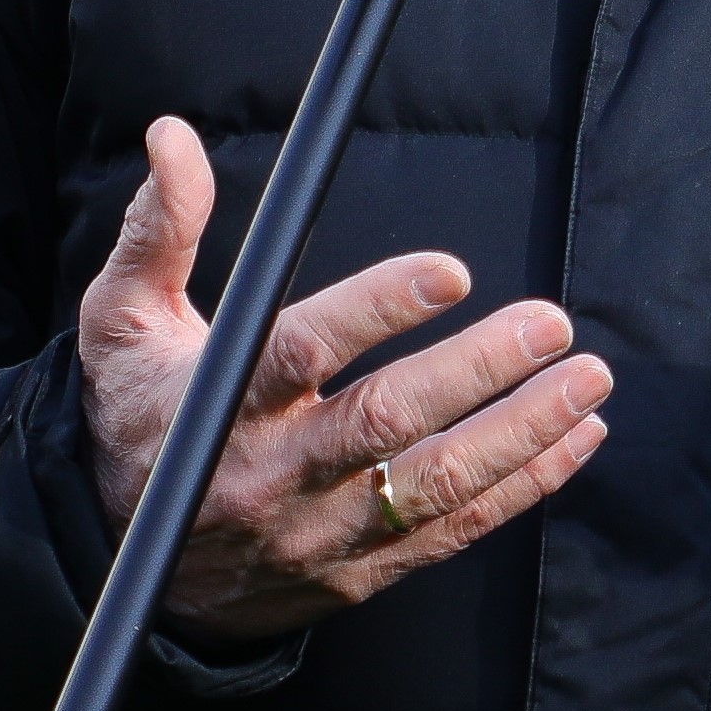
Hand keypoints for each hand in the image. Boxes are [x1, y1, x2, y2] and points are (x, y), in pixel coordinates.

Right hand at [79, 116, 612, 648]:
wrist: (132, 570)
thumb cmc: (139, 419)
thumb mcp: (121, 321)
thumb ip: (158, 229)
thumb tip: (175, 137)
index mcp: (218, 405)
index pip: (303, 352)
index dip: (379, 310)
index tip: (451, 271)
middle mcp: (274, 473)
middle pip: (386, 423)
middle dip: (478, 373)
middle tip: (551, 325)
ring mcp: (322, 531)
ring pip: (435, 486)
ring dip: (523, 433)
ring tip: (588, 380)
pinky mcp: (360, 573)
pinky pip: (453, 534)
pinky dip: (524, 487)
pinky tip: (576, 438)